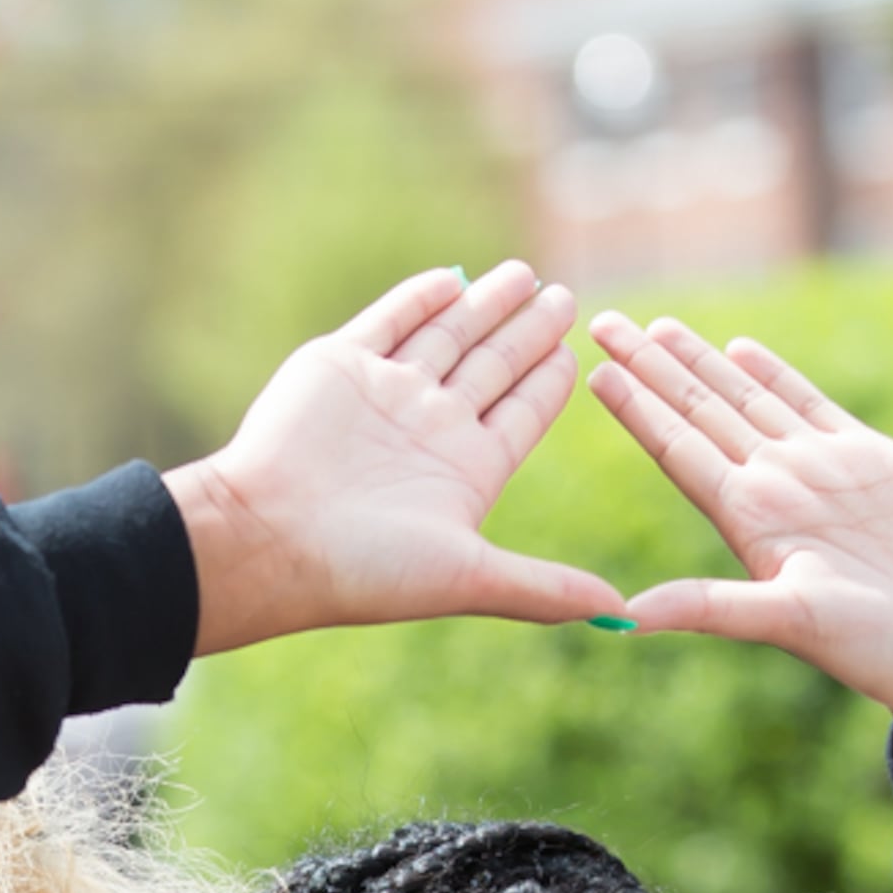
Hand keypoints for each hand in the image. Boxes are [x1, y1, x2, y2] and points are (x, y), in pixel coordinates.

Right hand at [167, 263, 624, 653]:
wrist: (268, 536)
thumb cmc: (364, 566)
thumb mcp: (468, 577)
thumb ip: (543, 587)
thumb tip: (624, 616)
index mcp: (464, 471)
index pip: (523, 415)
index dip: (551, 383)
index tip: (580, 352)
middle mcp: (429, 427)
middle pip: (494, 366)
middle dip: (529, 331)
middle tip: (565, 297)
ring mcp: (386, 392)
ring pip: (450, 335)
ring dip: (486, 305)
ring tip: (524, 276)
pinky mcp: (341, 363)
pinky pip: (391, 319)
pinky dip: (422, 296)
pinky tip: (454, 278)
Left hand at [584, 311, 892, 794]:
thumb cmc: (874, 647)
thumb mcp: (788, 623)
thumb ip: (711, 610)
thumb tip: (627, 618)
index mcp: (747, 517)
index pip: (676, 447)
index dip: (636, 407)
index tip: (593, 368)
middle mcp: (774, 485)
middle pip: (699, 411)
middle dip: (651, 365)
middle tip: (601, 321)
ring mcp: (818, 469)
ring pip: (745, 398)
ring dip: (700, 362)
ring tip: (656, 326)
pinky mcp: (869, 460)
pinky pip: (809, 403)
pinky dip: (774, 374)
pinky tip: (740, 350)